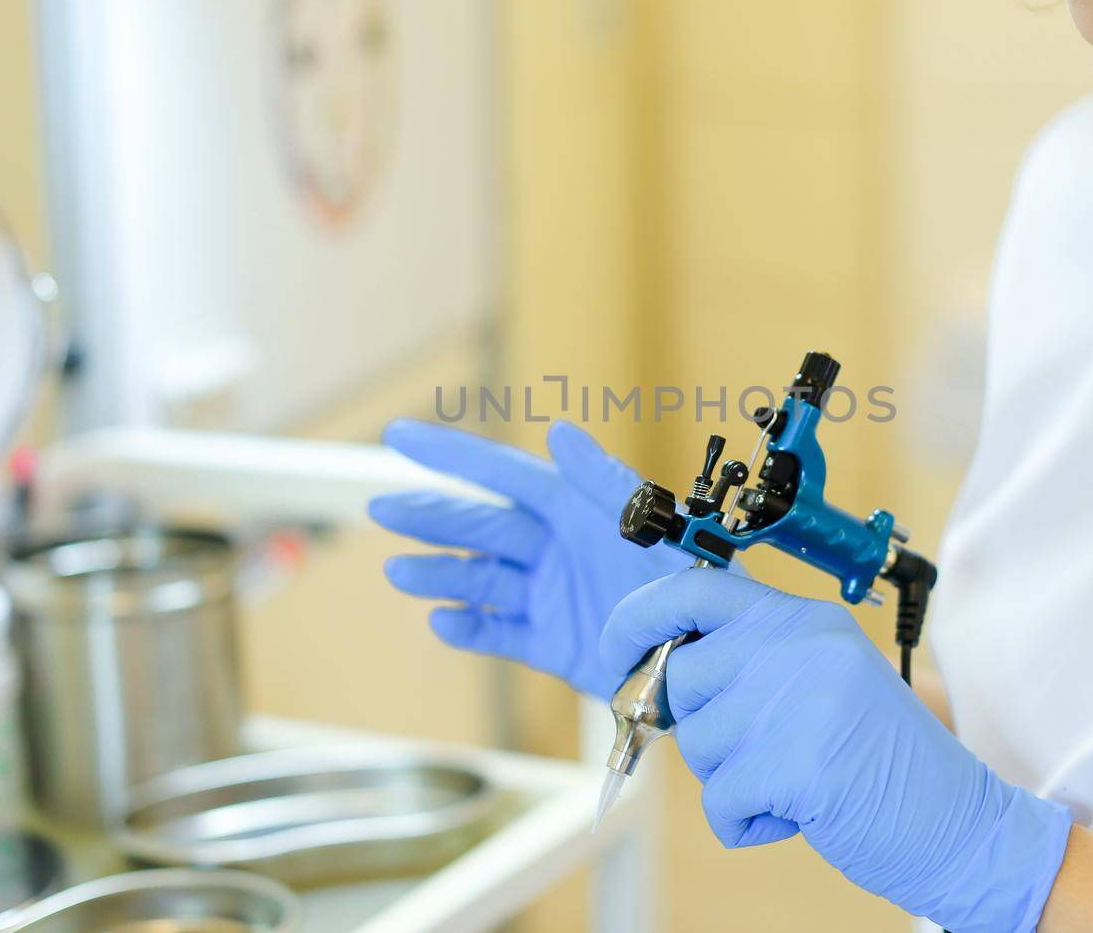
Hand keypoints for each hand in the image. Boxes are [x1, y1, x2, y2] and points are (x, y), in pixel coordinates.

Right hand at [370, 419, 685, 697]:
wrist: (709, 659)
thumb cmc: (691, 581)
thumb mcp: (653, 527)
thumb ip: (605, 484)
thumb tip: (559, 433)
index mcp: (575, 510)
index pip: (502, 474)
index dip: (451, 455)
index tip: (398, 436)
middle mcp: (555, 548)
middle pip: (481, 526)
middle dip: (432, 516)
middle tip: (384, 508)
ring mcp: (549, 595)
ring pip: (480, 579)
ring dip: (438, 574)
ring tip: (400, 573)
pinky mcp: (551, 643)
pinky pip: (500, 633)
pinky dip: (470, 630)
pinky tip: (441, 621)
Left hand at [599, 568, 1072, 931]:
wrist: (964, 823)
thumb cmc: (885, 762)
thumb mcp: (823, 681)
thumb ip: (753, 661)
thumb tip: (656, 672)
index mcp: (804, 619)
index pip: (696, 589)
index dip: (638, 616)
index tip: (614, 651)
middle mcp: (797, 645)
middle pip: (681, 677)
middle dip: (696, 727)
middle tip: (750, 752)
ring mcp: (794, 700)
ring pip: (696, 745)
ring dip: (732, 779)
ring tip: (797, 780)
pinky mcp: (793, 762)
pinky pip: (721, 803)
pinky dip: (748, 824)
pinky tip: (801, 813)